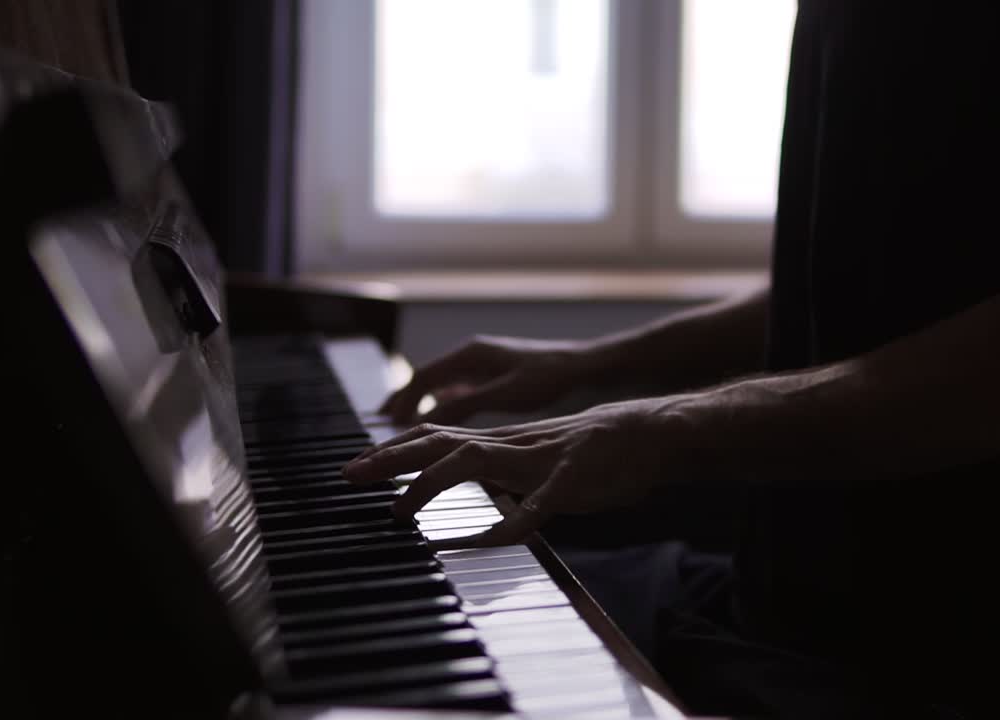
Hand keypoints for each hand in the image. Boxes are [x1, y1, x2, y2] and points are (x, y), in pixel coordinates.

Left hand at [343, 397, 695, 546]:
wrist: (650, 432)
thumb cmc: (595, 450)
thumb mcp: (538, 455)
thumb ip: (503, 466)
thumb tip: (469, 475)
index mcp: (505, 441)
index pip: (438, 438)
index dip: (394, 449)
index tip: (355, 467)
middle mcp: (513, 445)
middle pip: (441, 444)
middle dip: (391, 460)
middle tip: (349, 477)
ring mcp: (541, 460)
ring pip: (477, 463)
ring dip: (432, 485)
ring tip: (401, 512)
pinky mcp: (574, 478)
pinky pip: (542, 502)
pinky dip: (516, 518)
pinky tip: (493, 537)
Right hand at [379, 335, 607, 424]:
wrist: (582, 366)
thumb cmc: (548, 376)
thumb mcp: (504, 394)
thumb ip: (464, 405)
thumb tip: (425, 421)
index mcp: (470, 356)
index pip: (422, 378)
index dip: (401, 401)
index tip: (385, 424)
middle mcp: (471, 356)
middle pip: (425, 380)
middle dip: (402, 402)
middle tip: (382, 425)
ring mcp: (481, 365)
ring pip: (440, 386)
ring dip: (420, 404)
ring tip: (401, 428)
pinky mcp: (493, 375)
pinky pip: (457, 390)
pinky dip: (441, 405)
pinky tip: (439, 421)